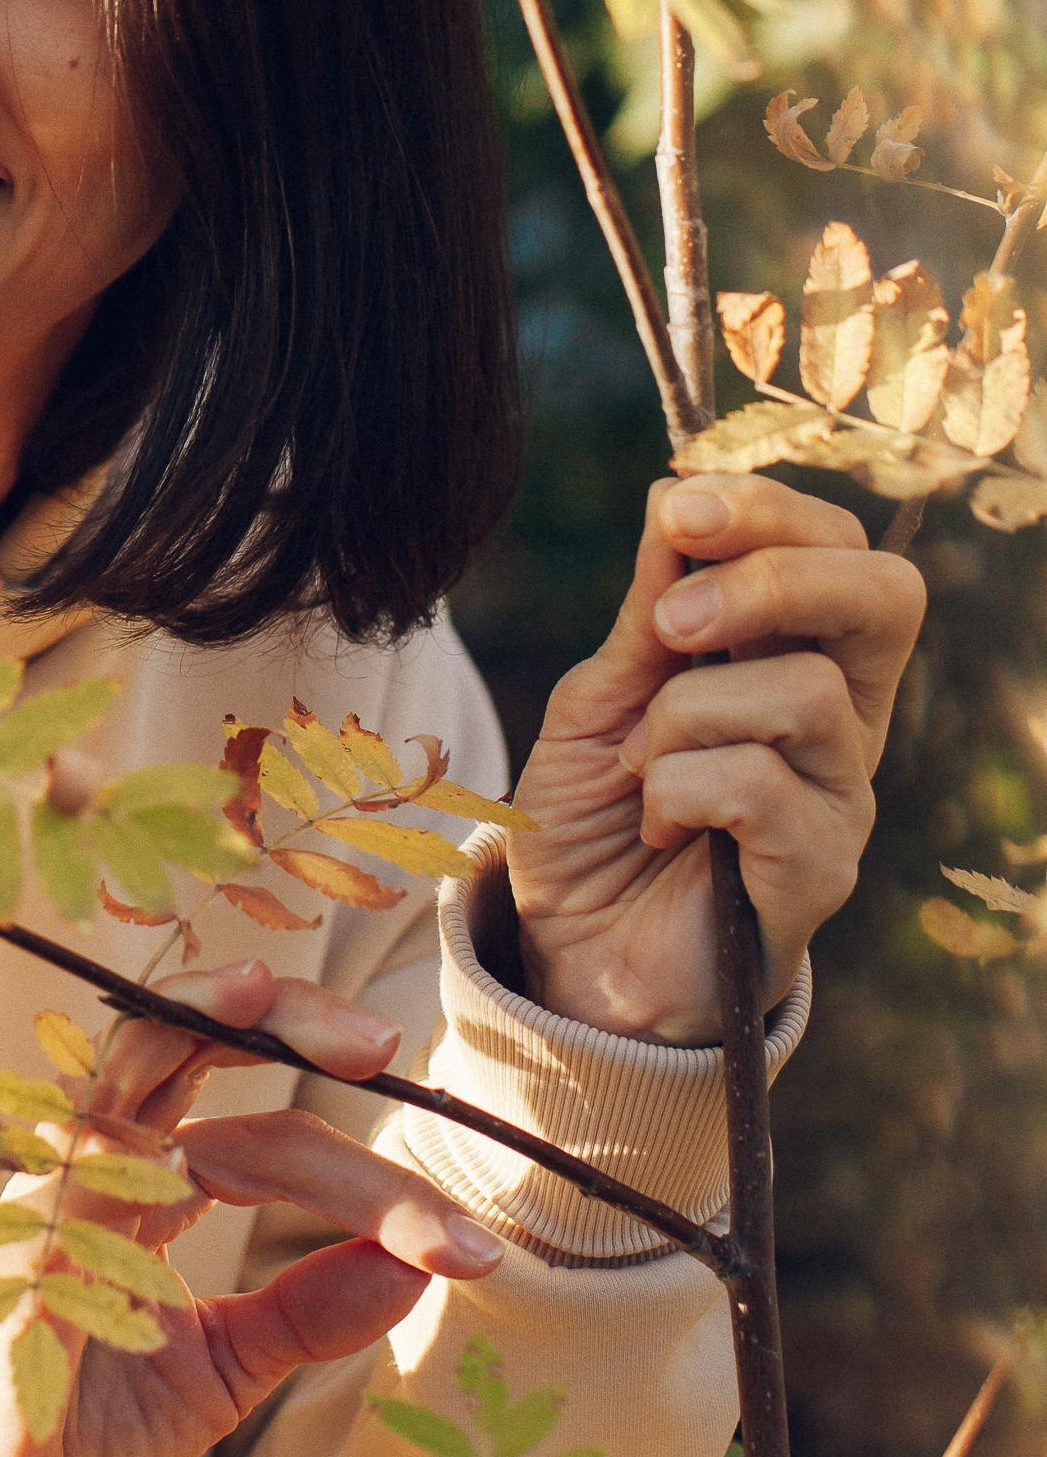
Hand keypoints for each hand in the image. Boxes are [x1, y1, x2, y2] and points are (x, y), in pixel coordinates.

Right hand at [0, 960, 503, 1456]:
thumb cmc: (94, 1414)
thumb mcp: (229, 1364)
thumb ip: (311, 1311)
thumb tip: (425, 1268)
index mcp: (150, 1170)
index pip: (266, 1129)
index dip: (368, 1174)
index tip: (472, 1247)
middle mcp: (102, 1152)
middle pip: (193, 1035)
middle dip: (291, 1018)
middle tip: (386, 1045)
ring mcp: (56, 1183)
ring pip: (142, 1064)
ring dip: (218, 1026)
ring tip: (304, 1020)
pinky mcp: (18, 1243)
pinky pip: (75, 1162)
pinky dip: (136, 1137)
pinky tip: (196, 1147)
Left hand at [508, 473, 925, 1044]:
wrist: (572, 954)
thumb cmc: (594, 821)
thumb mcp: (600, 695)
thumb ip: (646, 612)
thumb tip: (673, 503)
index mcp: (797, 657)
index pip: (838, 547)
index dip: (769, 509)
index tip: (676, 510)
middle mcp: (842, 719)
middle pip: (885, 596)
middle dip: (772, 577)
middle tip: (674, 622)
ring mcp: (841, 795)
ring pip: (802, 689)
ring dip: (685, 714)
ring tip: (638, 768)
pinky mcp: (820, 871)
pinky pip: (761, 785)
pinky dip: (679, 789)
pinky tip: (659, 825)